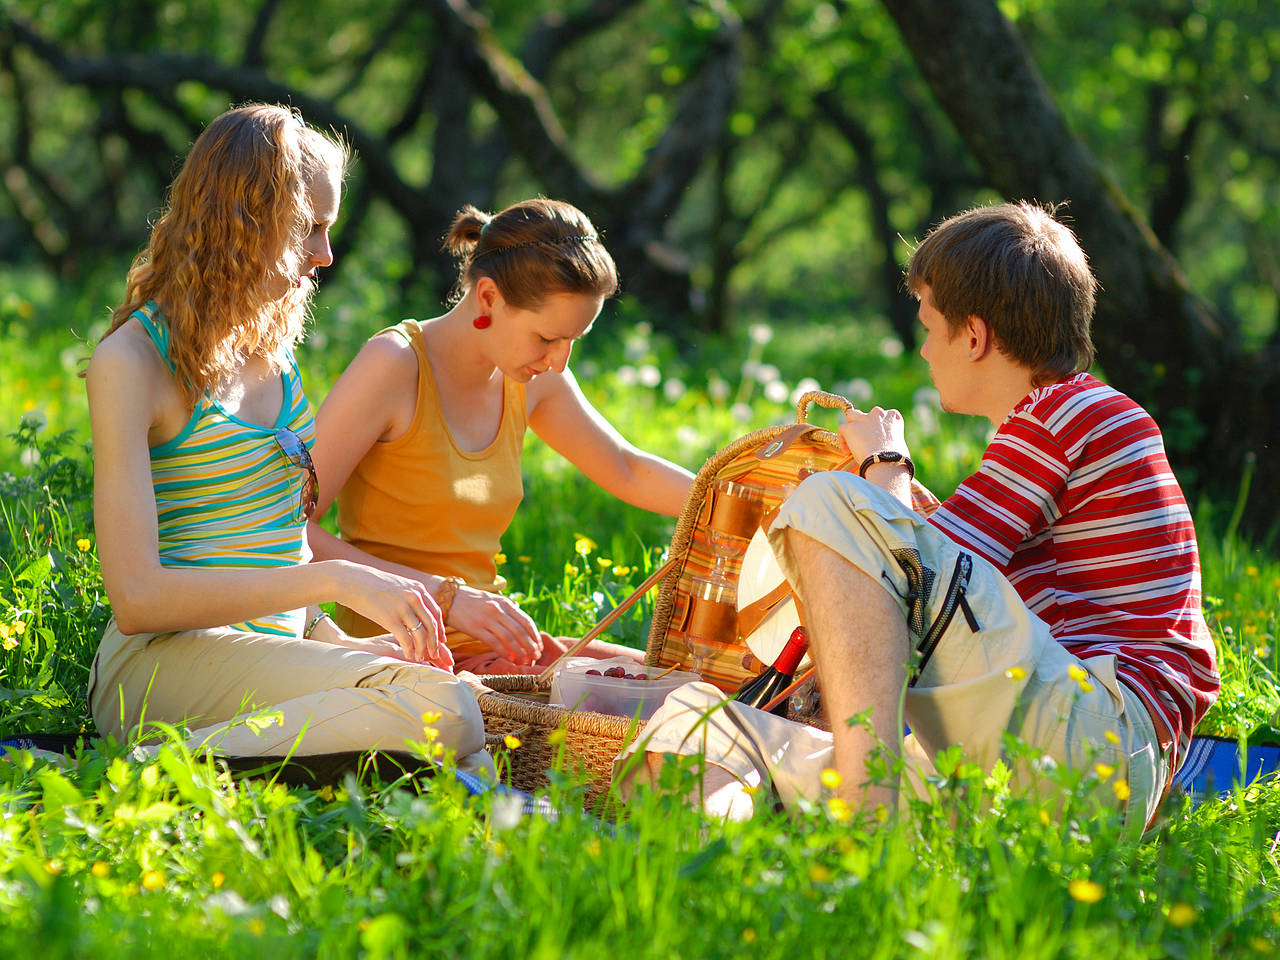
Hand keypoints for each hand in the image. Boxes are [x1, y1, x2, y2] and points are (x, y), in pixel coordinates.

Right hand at [332, 561, 448, 665]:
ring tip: (420, 658)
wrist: (350, 580)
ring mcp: (403, 608)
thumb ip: (409, 596)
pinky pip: (406, 639)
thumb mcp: (397, 585)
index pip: (436, 612)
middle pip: (432, 624)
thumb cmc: (370, 585)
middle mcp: (414, 597)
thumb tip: (416, 609)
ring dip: (423, 649)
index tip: (440, 640)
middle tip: (435, 654)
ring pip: (421, 634)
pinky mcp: (390, 618)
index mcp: (417, 589)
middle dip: (435, 642)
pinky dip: (410, 650)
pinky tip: (409, 656)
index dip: (439, 628)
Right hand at [448, 587, 543, 666]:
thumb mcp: (493, 599)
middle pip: (520, 631)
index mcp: (504, 602)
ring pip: (509, 638)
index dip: (535, 636)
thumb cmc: (472, 601)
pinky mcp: (475, 628)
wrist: (448, 598)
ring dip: (519, 652)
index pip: (526, 621)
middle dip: (530, 646)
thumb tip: (521, 621)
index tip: (539, 647)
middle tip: (535, 657)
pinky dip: (504, 652)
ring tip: (524, 661)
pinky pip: (494, 642)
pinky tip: (509, 659)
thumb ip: (507, 609)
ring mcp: (486, 619)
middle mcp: (498, 610)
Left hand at [838, 406, 910, 465]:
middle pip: (867, 415)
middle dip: (865, 424)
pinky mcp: (850, 427)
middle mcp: (878, 414)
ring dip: (852, 426)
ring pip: (852, 416)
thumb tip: (888, 448)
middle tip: (864, 438)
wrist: (885, 462)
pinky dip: (843, 440)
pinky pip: (842, 429)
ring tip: (852, 440)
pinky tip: (846, 452)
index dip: (879, 427)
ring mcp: (863, 419)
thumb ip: (892, 440)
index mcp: (893, 417)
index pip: (884, 416)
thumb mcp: (900, 445)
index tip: (878, 437)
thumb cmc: (896, 458)